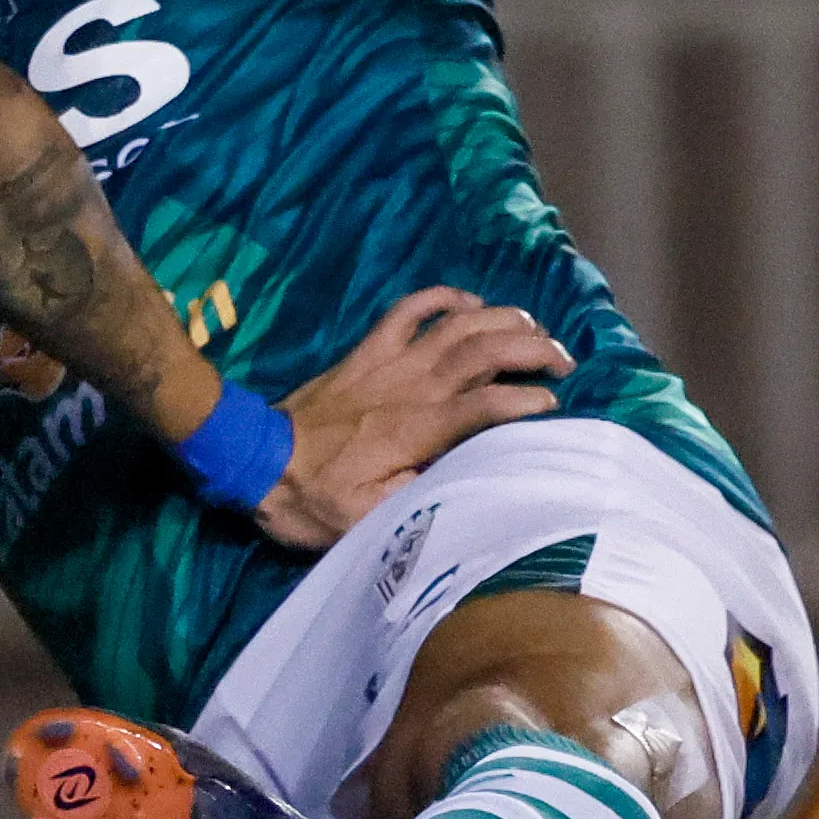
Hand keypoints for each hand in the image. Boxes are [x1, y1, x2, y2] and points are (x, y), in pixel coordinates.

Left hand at [261, 288, 563, 546]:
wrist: (255, 460)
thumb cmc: (313, 500)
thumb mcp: (368, 521)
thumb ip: (421, 500)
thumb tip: (469, 484)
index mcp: (416, 431)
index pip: (486, 404)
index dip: (526, 400)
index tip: (553, 406)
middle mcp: (410, 387)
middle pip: (485, 350)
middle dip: (533, 349)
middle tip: (564, 362)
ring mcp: (388, 362)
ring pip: (458, 323)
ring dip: (503, 319)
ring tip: (536, 331)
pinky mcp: (367, 351)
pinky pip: (410, 308)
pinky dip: (444, 297)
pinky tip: (471, 302)